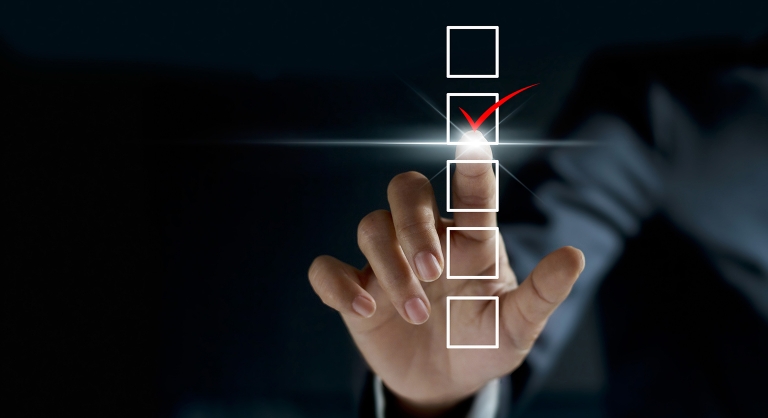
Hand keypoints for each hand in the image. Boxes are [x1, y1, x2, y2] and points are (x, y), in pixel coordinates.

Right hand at [308, 133, 583, 414]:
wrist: (446, 383)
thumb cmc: (484, 343)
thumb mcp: (516, 327)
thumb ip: (542, 294)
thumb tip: (575, 255)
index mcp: (469, 239)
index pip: (470, 191)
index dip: (471, 168)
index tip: (473, 142)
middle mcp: (425, 238)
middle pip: (405, 190)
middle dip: (413, 222)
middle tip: (432, 270)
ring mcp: (385, 262)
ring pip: (369, 227)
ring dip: (389, 267)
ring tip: (417, 312)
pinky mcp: (355, 290)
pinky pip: (326, 270)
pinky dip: (337, 285)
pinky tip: (362, 311)